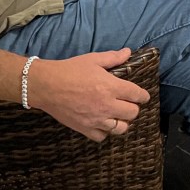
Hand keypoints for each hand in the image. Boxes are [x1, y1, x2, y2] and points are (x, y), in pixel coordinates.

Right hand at [29, 48, 150, 141]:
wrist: (46, 85)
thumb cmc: (70, 70)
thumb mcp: (93, 59)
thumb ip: (113, 58)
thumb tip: (128, 52)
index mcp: (111, 87)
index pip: (137, 94)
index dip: (143, 96)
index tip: (143, 96)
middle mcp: (107, 105)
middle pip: (132, 113)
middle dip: (133, 108)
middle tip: (128, 103)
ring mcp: (96, 119)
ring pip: (120, 128)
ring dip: (122, 122)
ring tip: (118, 115)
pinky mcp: (84, 128)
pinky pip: (102, 136)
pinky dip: (105, 132)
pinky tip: (103, 124)